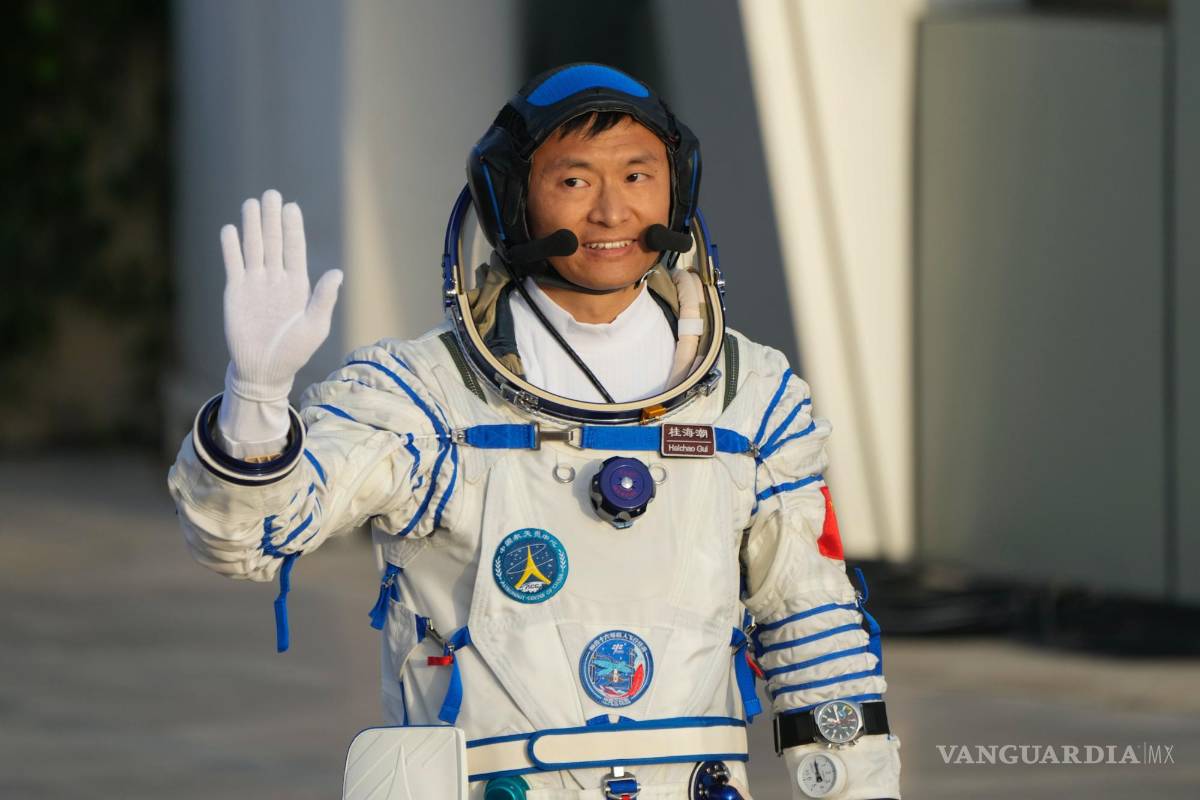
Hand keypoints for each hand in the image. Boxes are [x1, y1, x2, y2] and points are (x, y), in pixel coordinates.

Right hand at [221, 190, 342, 402]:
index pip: (295, 250)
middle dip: (272, 219)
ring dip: (252, 226)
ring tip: (251, 204)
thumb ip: (323, 300)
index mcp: (298, 285)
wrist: (264, 369)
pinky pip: (233, 265)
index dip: (293, 228)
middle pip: (273, 242)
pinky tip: (230, 230)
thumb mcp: (314, 328)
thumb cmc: (294, 351)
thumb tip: (337, 273)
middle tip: (271, 194)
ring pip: (253, 248)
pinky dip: (231, 248)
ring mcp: (254, 284)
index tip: (291, 207)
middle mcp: (276, 279)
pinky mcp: (235, 292)